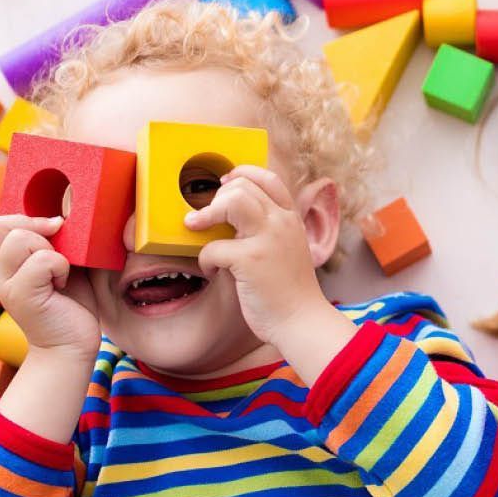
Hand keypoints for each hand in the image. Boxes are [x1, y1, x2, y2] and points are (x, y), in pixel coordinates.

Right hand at [0, 215, 100, 360]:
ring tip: (60, 272)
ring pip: (18, 239)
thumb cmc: (72, 305)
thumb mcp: (63, 265)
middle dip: (34, 227)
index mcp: (7, 264)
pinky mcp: (22, 297)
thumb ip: (54, 242)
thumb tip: (60, 215)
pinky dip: (60, 266)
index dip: (17, 220)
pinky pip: (42, 260)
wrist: (72, 346)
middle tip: (58, 251)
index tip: (48, 232)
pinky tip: (63, 284)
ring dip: (49, 249)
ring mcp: (7, 285)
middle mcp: (1, 273)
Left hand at [185, 166, 350, 359]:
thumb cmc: (289, 292)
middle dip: (216, 198)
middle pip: (242, 186)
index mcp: (291, 219)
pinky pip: (213, 246)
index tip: (224, 185)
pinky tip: (213, 273)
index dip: (241, 174)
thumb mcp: (287, 250)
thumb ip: (269, 231)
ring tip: (196, 227)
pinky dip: (206, 260)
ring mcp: (267, 238)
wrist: (301, 321)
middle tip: (206, 218)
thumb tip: (233, 217)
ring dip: (206, 214)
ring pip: (230, 200)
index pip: (268, 178)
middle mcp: (282, 222)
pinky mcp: (250, 259)